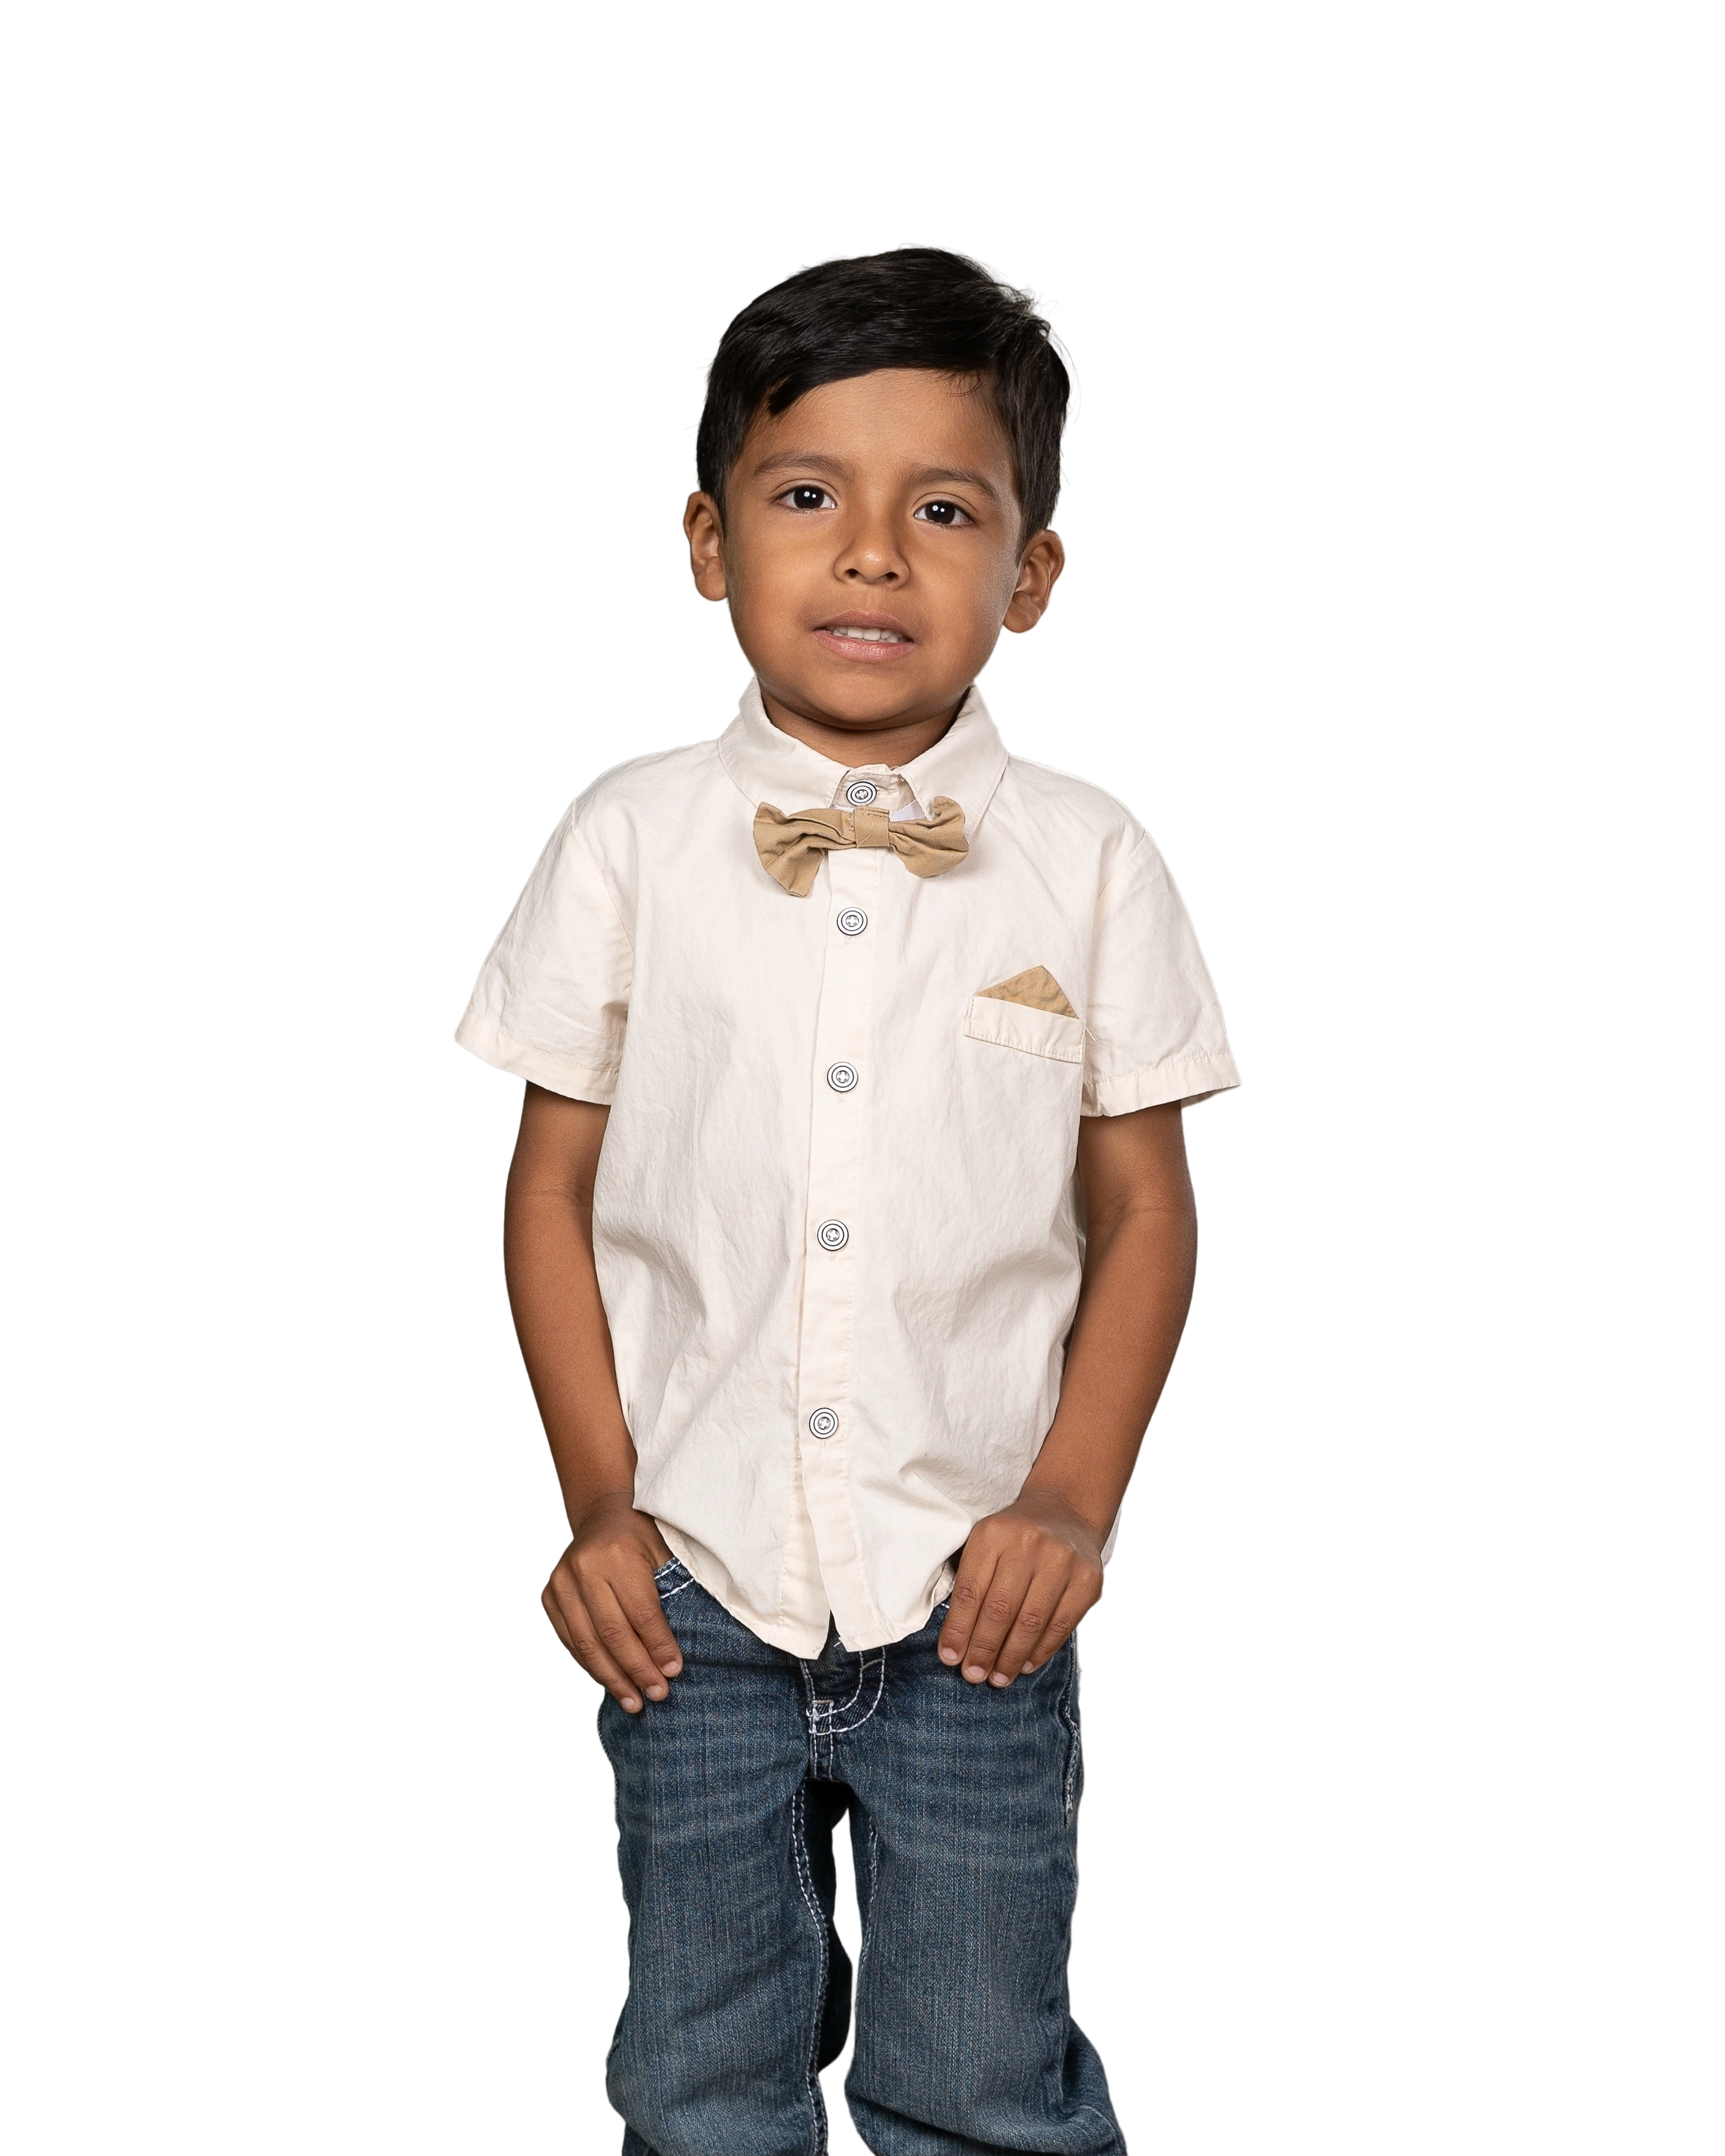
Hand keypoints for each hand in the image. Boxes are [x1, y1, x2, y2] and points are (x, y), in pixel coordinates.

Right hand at [539, 1493, 684, 1712]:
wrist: (602, 1516)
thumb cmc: (643, 1539)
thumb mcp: (663, 1553)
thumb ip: (671, 1594)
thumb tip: (676, 1657)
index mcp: (617, 1554)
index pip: (642, 1613)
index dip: (658, 1646)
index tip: (674, 1671)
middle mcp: (583, 1568)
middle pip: (613, 1633)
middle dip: (638, 1669)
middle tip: (657, 1695)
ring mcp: (560, 1584)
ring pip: (588, 1643)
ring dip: (613, 1678)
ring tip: (634, 1703)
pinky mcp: (549, 1598)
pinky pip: (571, 1641)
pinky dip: (592, 1666)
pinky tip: (611, 1683)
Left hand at [937, 1489, 1106, 1686]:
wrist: (1066, 1512)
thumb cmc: (1014, 1537)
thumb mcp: (985, 1542)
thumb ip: (971, 1583)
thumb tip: (956, 1644)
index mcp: (993, 1533)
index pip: (970, 1591)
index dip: (958, 1629)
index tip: (949, 1658)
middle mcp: (1028, 1544)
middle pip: (1000, 1609)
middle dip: (983, 1649)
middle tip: (973, 1676)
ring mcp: (1062, 1561)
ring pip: (1030, 1622)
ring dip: (1010, 1657)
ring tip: (997, 1679)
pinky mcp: (1088, 1580)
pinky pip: (1060, 1625)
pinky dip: (1040, 1651)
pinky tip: (1025, 1665)